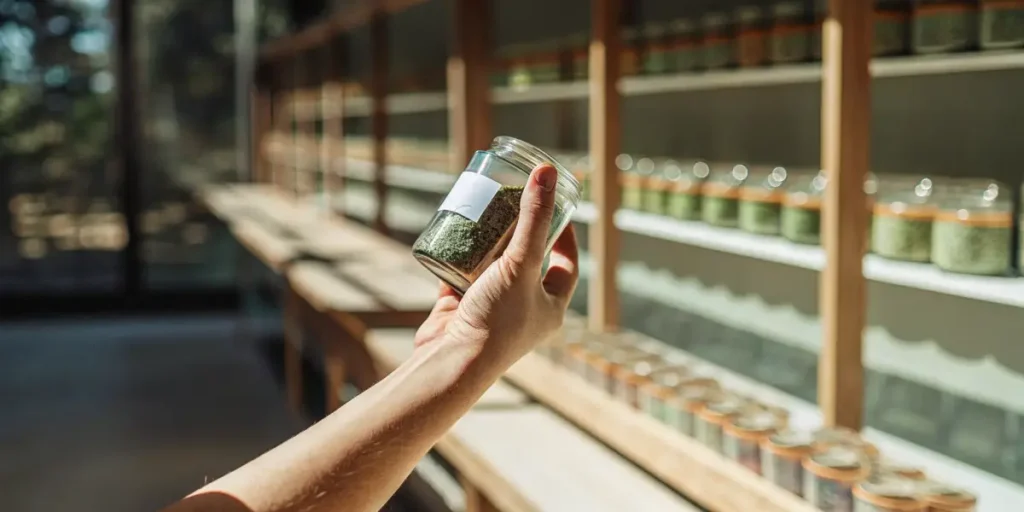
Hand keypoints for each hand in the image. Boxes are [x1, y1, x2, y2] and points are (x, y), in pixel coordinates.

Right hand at [414, 164, 578, 367]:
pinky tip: (456, 234)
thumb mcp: (521, 263)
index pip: (567, 264)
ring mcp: (493, 311)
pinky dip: (460, 257)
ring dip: (489, 243)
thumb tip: (547, 173)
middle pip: (528, 263)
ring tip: (484, 213)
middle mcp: (525, 310)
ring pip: (494, 269)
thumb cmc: (498, 320)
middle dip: (519, 235)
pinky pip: (463, 277)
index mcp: (551, 307)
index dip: (564, 236)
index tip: (554, 208)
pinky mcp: (462, 309)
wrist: (453, 362)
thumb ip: (534, 218)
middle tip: (513, 204)